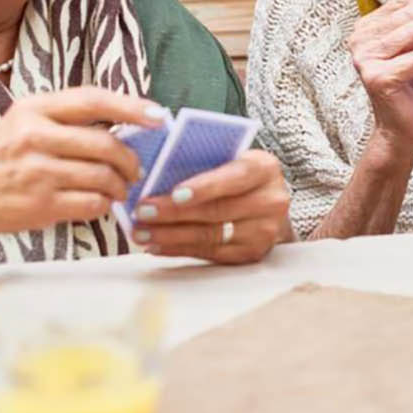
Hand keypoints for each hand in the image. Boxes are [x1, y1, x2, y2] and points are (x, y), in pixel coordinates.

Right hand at [0, 86, 162, 236]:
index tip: (158, 116)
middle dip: (131, 160)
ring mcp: (37, 172)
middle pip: (107, 144)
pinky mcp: (39, 205)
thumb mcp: (24, 122)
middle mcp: (35, 136)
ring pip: (104, 177)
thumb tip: (126, 122)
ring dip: (120, 186)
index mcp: (33, 109)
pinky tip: (98, 203)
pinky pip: (92, 204)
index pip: (93, 100)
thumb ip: (67, 119)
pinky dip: (104, 205)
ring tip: (118, 188)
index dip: (132, 106)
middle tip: (136, 168)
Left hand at [130, 150, 290, 263]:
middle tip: (143, 212)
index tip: (175, 194)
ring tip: (142, 232)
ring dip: (170, 235)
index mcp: (264, 168)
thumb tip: (156, 174)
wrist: (269, 205)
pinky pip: (209, 254)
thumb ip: (203, 163)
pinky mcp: (251, 254)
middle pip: (217, 210)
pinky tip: (157, 246)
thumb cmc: (238, 176)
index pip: (234, 177)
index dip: (205, 187)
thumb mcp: (231, 159)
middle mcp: (270, 201)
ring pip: (210, 236)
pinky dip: (179, 249)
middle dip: (174, 213)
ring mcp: (263, 231)